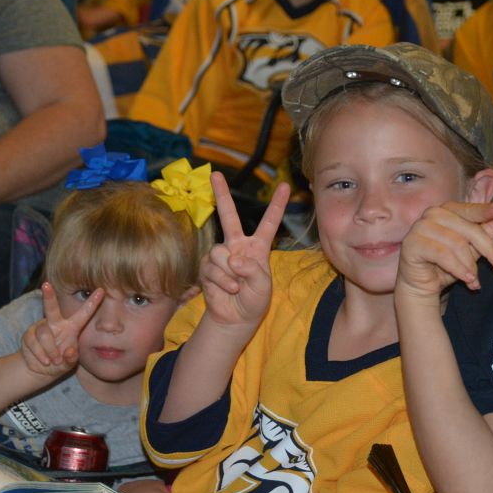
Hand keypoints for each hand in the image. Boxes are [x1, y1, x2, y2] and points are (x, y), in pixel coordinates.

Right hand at [20, 282, 103, 376]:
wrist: (40, 370)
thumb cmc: (59, 363)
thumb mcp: (69, 363)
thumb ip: (71, 358)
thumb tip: (68, 350)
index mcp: (71, 327)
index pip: (83, 314)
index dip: (92, 303)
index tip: (101, 290)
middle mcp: (56, 324)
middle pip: (52, 308)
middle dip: (48, 296)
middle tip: (46, 285)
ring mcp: (40, 328)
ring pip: (44, 333)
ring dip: (51, 350)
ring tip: (54, 361)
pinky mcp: (28, 335)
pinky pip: (34, 342)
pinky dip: (41, 354)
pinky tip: (45, 361)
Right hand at [199, 172, 289, 330]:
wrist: (235, 318)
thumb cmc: (254, 300)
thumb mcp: (263, 285)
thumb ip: (252, 270)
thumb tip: (233, 259)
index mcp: (258, 247)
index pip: (269, 222)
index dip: (277, 205)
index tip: (285, 186)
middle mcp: (238, 246)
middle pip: (229, 216)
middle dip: (221, 195)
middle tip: (215, 174)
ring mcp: (221, 256)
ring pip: (219, 252)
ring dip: (229, 273)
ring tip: (237, 286)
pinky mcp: (207, 267)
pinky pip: (212, 268)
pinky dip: (221, 281)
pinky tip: (228, 289)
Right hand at [396, 201, 492, 300]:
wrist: (421, 287)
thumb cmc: (447, 265)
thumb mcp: (473, 249)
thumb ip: (489, 230)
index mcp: (447, 210)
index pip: (471, 210)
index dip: (485, 211)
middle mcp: (432, 214)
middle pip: (469, 230)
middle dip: (490, 251)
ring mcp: (420, 227)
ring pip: (457, 244)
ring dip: (471, 266)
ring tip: (476, 282)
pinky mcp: (411, 244)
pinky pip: (442, 255)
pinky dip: (458, 269)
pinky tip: (467, 280)